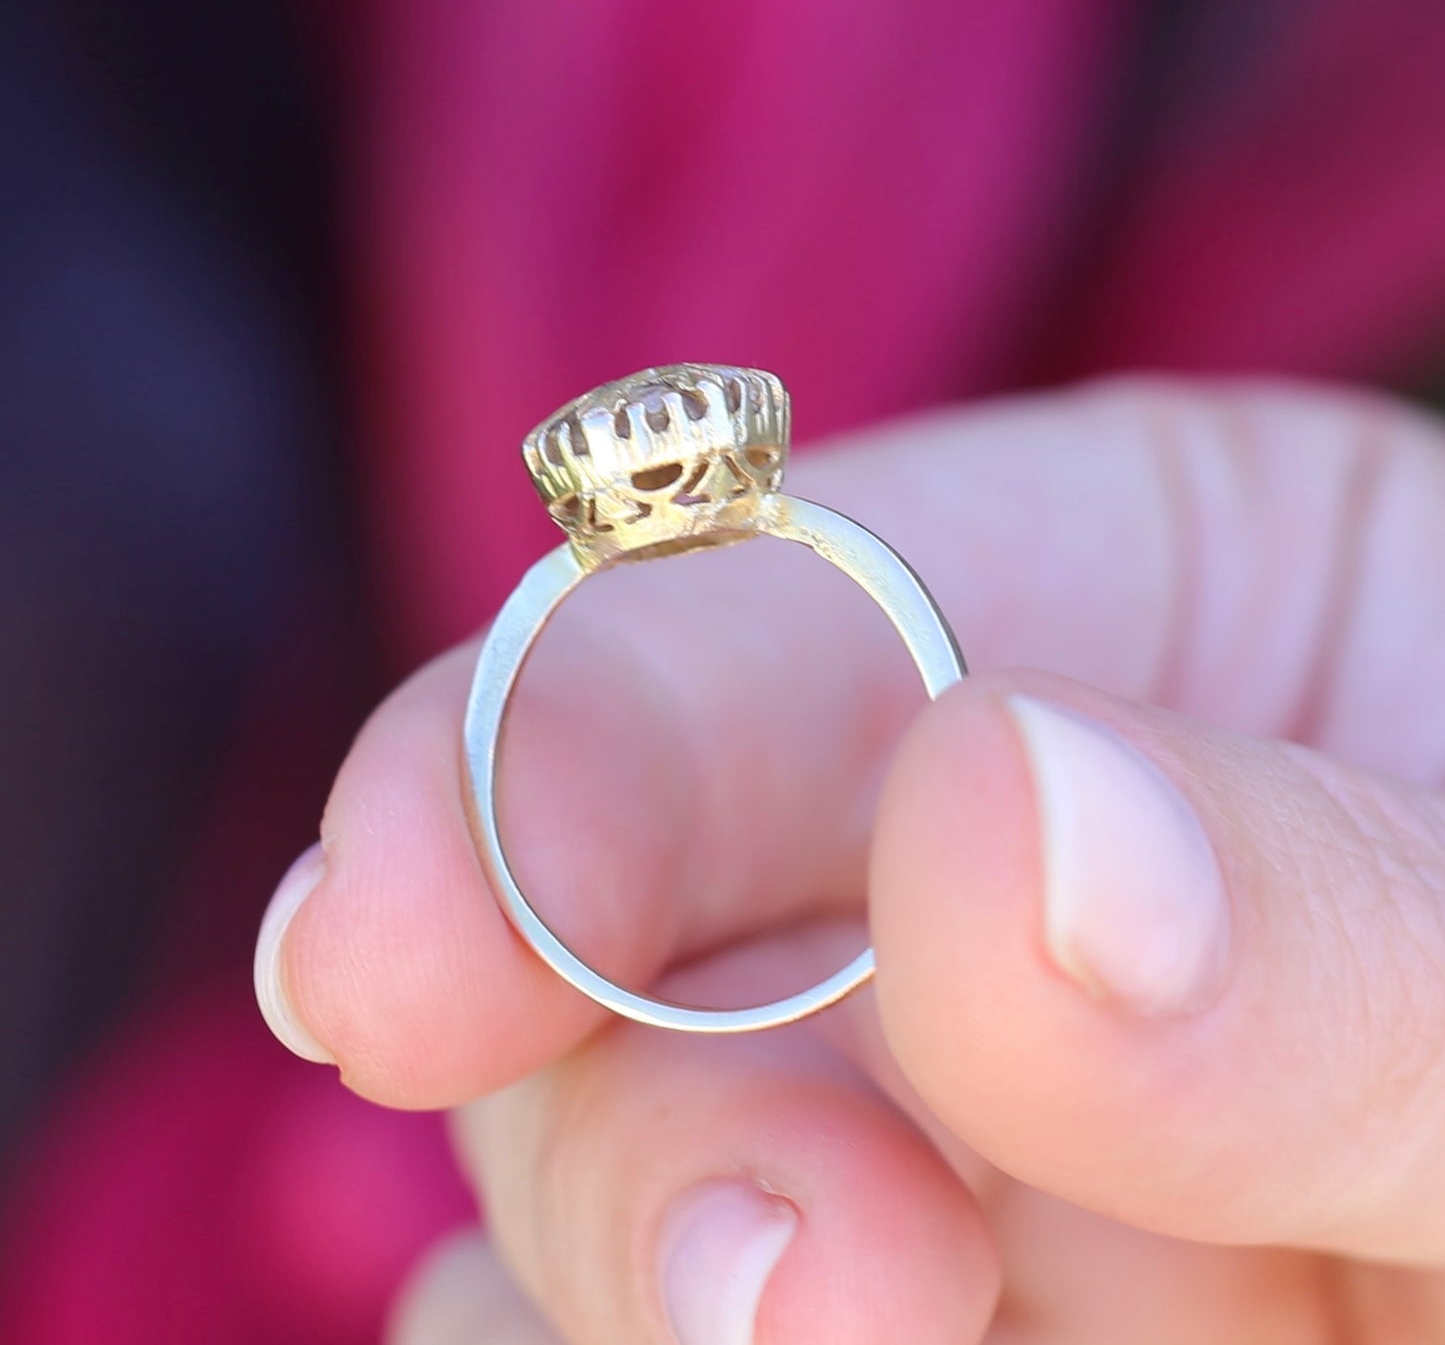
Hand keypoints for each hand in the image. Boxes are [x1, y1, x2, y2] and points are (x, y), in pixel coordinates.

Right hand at [257, 378, 1444, 1343]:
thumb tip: (997, 828)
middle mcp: (920, 871)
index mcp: (1071, 620)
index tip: (390, 936)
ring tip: (951, 1340)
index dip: (523, 764)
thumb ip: (1340, 906)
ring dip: (703, 1299)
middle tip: (824, 1291)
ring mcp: (890, 1125)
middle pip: (622, 962)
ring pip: (605, 1217)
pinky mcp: (894, 1312)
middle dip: (657, 1127)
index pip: (709, 631)